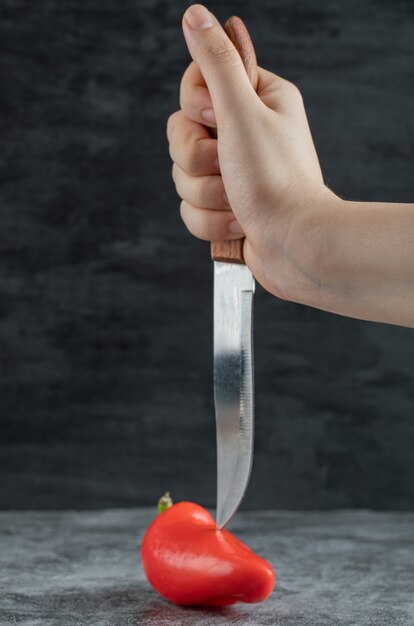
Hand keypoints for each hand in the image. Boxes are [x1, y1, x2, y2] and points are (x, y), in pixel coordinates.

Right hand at [167, 4, 337, 301]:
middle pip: (180, 135)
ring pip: (182, 177)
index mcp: (256, 100)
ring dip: (207, 195)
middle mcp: (243, 133)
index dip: (196, 107)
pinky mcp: (224, 206)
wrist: (295, 246)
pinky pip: (190, 209)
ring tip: (238, 202)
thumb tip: (196, 16)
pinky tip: (239, 224)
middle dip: (198, 160)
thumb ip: (214, 64)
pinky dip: (210, 221)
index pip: (195, 85)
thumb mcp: (242, 112)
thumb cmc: (276, 182)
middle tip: (228, 166)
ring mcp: (232, 173)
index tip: (218, 119)